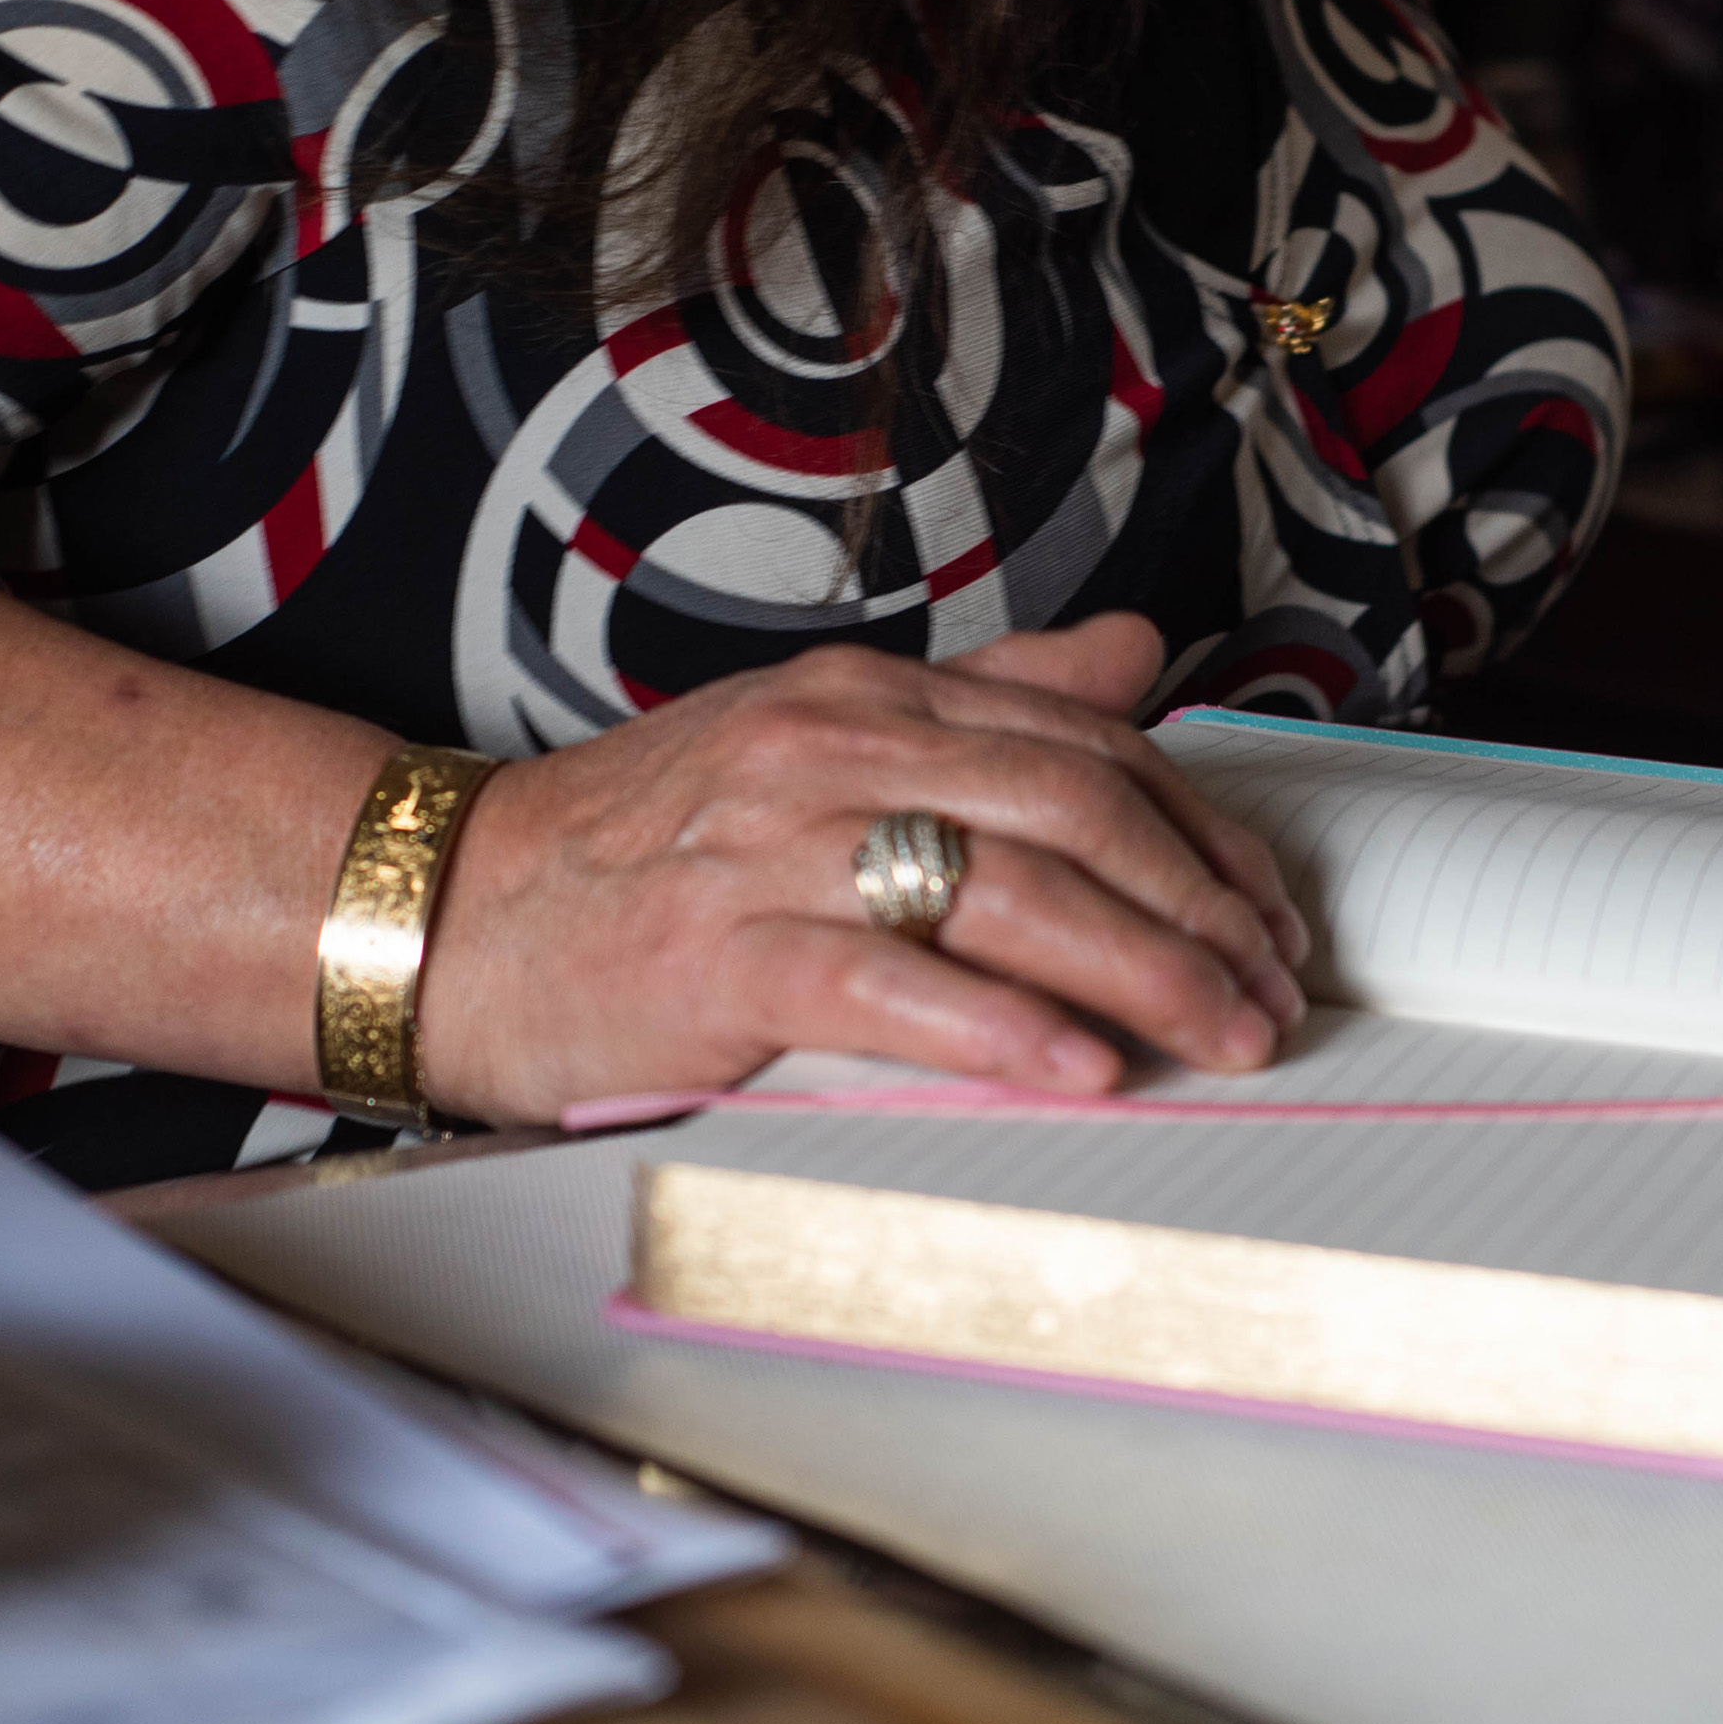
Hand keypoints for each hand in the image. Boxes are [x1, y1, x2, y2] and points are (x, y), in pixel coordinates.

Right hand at [415, 615, 1310, 1122]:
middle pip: (1075, 808)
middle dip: (1202, 906)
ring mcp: (776, 845)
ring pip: (1008, 887)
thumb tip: (1133, 657)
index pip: (1087, 747)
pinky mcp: (722, 950)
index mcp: (867, 698)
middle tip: (1273, 990)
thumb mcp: (813, 744)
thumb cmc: (637, 851)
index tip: (1268, 918)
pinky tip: (1077, 1066)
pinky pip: (889, 980)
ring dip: (1142, 970)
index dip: (1203, 835)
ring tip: (1219, 1035)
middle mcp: (833, 750)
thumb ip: (981, 703)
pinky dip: (999, 1025)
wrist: (449, 913)